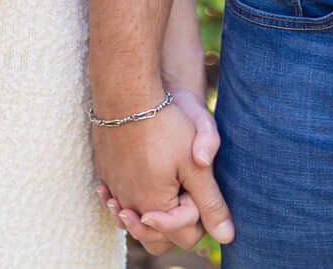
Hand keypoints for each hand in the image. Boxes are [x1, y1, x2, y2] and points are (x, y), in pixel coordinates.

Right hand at [97, 90, 220, 252]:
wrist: (127, 93)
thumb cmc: (165, 125)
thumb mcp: (196, 165)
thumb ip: (210, 203)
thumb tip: (227, 238)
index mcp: (154, 207)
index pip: (185, 235)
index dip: (198, 213)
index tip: (196, 182)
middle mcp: (129, 205)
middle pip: (156, 239)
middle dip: (173, 226)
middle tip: (183, 197)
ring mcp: (114, 189)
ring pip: (133, 221)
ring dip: (148, 216)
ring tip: (161, 193)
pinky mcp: (105, 173)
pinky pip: (117, 199)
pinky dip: (129, 198)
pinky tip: (139, 180)